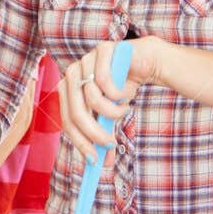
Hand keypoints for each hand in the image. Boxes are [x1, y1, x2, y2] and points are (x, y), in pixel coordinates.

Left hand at [58, 37, 161, 162]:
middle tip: (110, 144)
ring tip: (124, 111)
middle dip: (94, 133)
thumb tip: (103, 163)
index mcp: (68, 89)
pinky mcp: (101, 50)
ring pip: (91, 98)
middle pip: (76, 112)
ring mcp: (85, 59)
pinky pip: (104, 80)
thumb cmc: (124, 88)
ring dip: (112, 112)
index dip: (79, 141)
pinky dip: (117, 93)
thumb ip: (105, 134)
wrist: (145, 62)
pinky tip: (125, 94)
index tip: (93, 159)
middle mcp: (72, 74)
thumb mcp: (112, 115)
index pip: (67, 120)